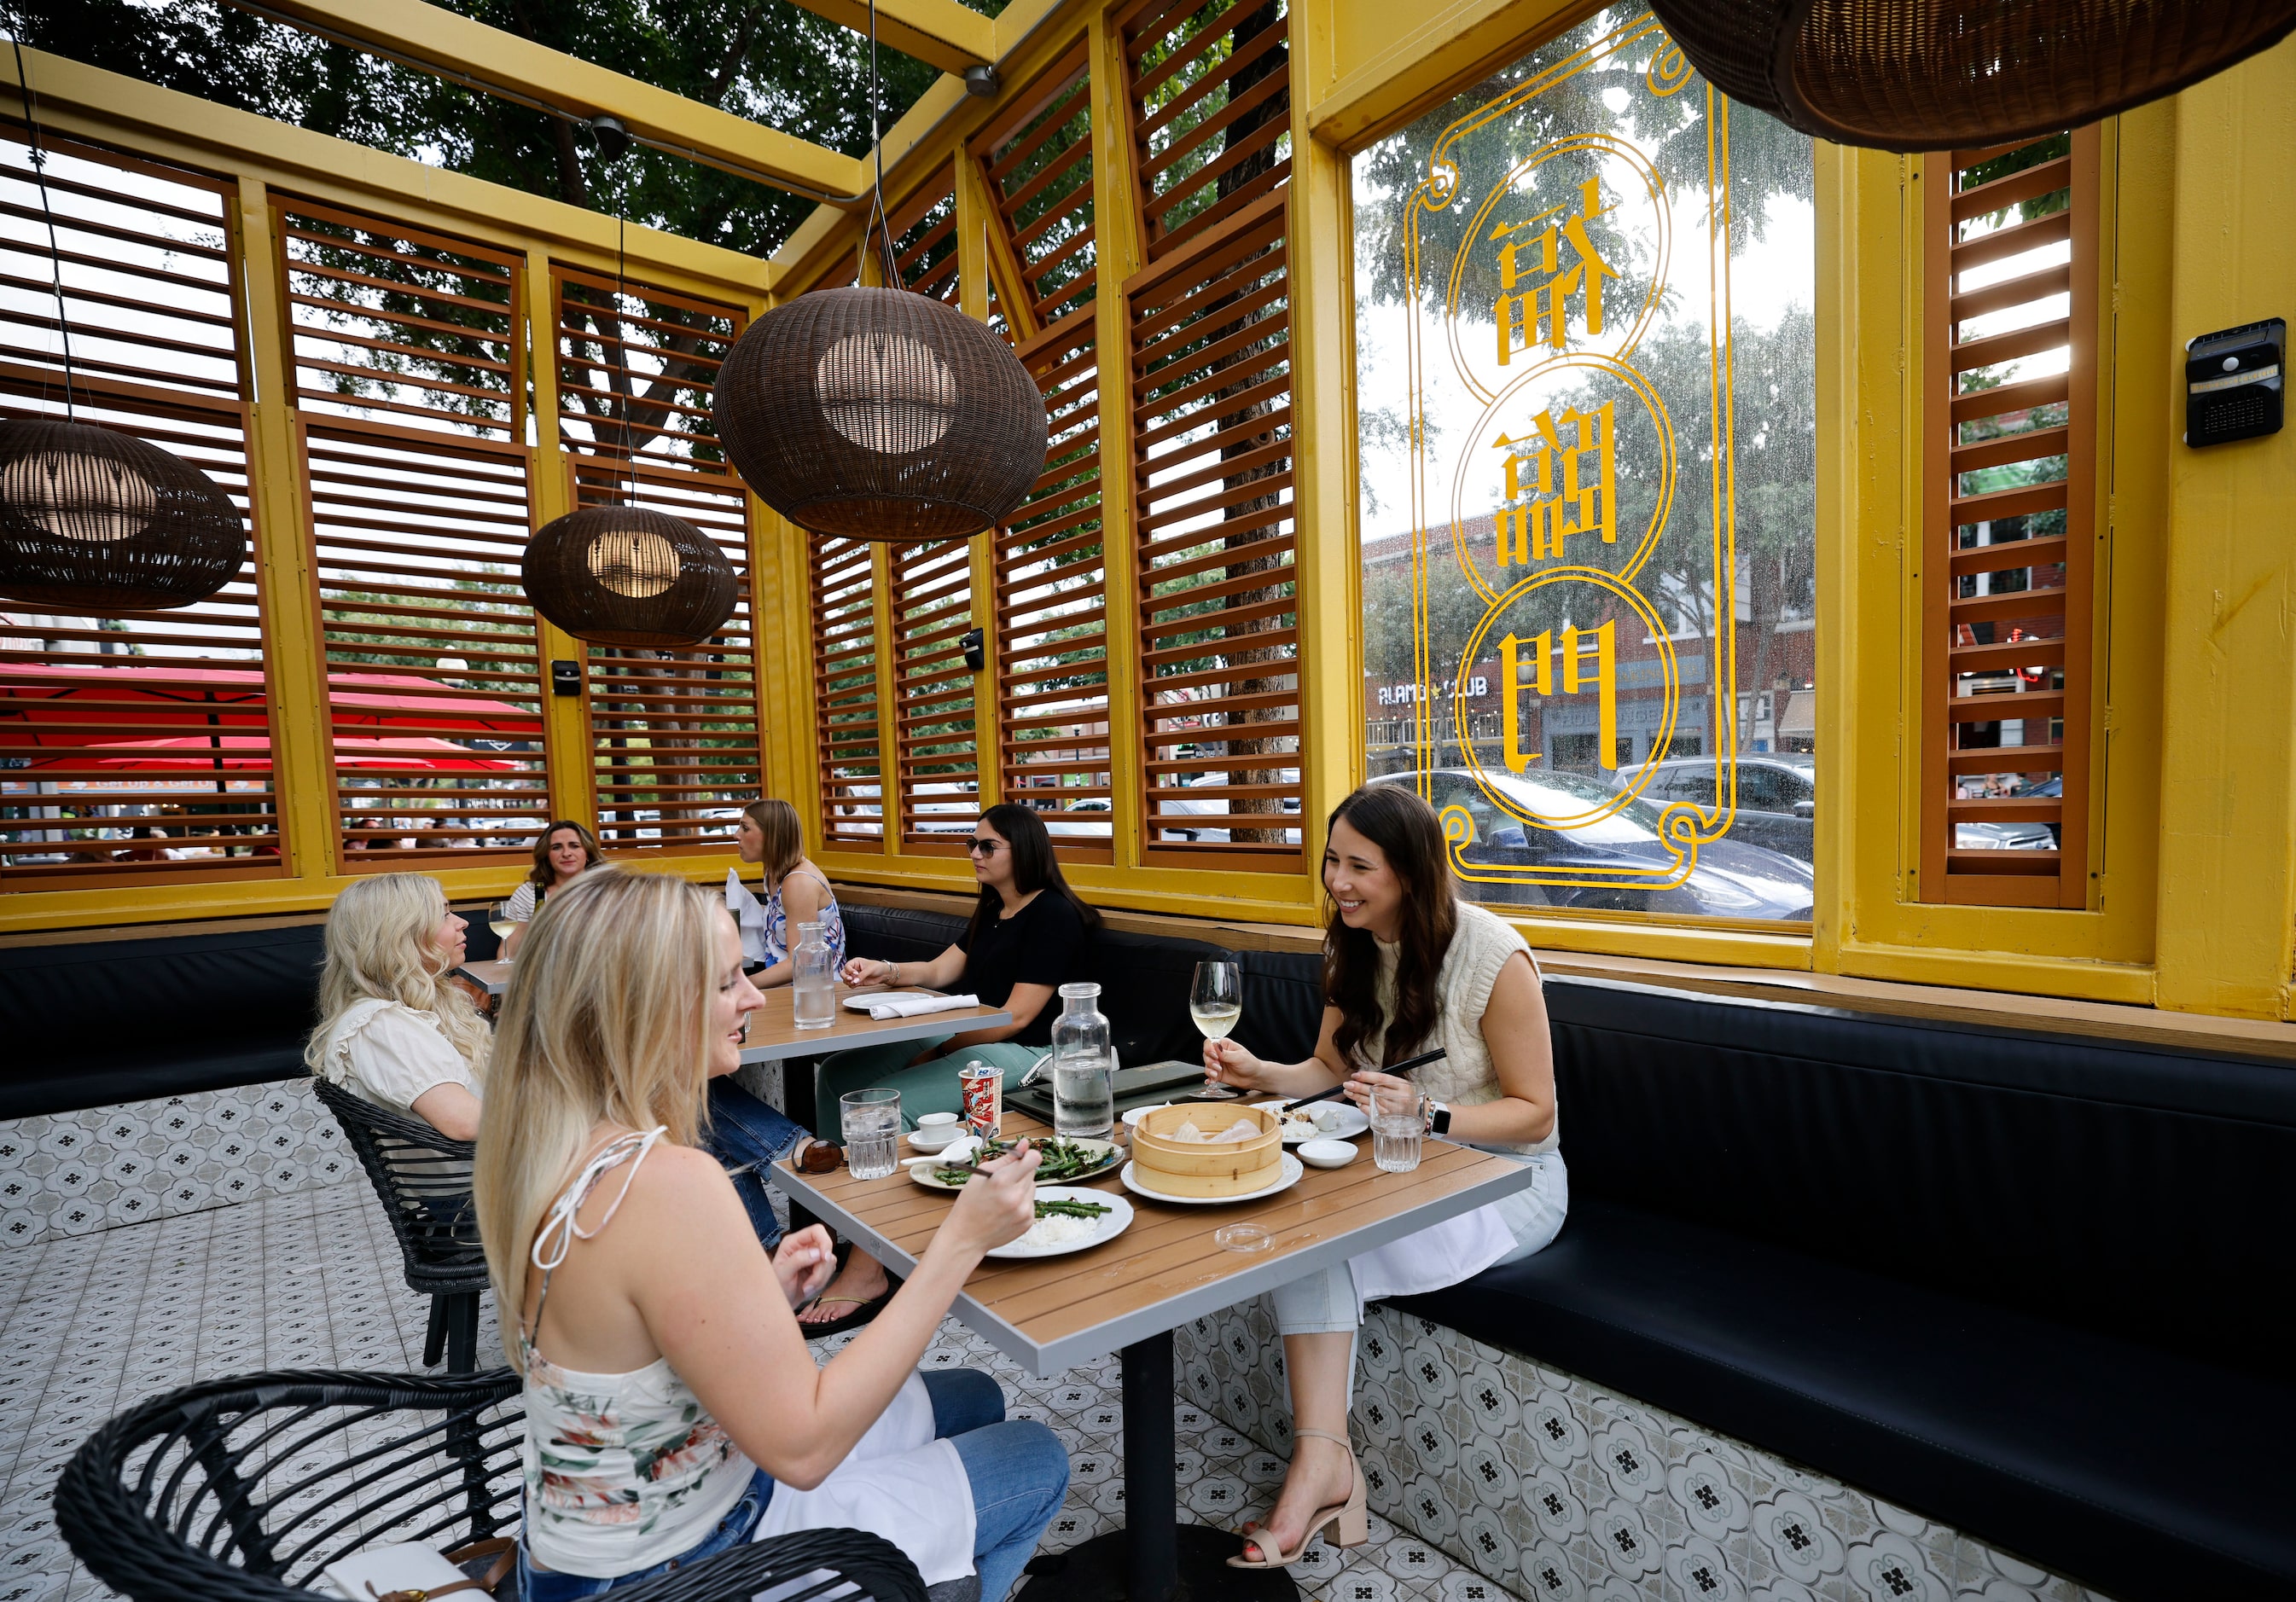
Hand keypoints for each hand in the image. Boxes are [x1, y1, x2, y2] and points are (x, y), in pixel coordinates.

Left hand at [770, 1224, 836, 1308]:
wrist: (780, 1301)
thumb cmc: (777, 1286)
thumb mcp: (783, 1273)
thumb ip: (798, 1260)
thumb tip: (816, 1252)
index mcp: (793, 1242)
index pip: (816, 1231)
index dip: (824, 1242)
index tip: (824, 1257)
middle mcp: (805, 1247)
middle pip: (826, 1248)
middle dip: (821, 1269)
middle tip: (810, 1282)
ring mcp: (813, 1257)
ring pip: (830, 1261)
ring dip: (820, 1278)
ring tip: (807, 1286)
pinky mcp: (819, 1267)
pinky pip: (830, 1271)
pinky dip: (822, 1281)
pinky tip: (810, 1286)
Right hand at [840, 957, 891, 985]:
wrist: (883, 974)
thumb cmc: (878, 967)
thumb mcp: (870, 969)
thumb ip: (862, 975)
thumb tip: (855, 981)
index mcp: (855, 962)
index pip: (847, 966)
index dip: (849, 970)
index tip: (855, 973)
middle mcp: (853, 969)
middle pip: (843, 973)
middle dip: (846, 977)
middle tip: (851, 979)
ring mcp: (855, 976)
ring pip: (845, 980)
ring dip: (848, 982)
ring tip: (855, 982)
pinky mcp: (857, 982)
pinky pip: (850, 985)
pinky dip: (852, 986)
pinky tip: (856, 984)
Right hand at [942, 1139, 1039, 1254]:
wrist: (967, 1237)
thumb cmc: (970, 1205)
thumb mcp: (980, 1175)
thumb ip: (1005, 1158)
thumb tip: (1024, 1144)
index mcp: (1003, 1182)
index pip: (1033, 1159)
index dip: (1029, 1155)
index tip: (1023, 1157)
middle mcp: (1017, 1197)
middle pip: (1033, 1171)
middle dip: (1021, 1171)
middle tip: (1005, 1180)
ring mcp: (1024, 1211)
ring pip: (1033, 1186)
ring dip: (1022, 1187)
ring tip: (1003, 1197)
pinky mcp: (1028, 1221)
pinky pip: (1031, 1202)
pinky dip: (1022, 1201)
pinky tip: (1007, 1208)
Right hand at [1203, 1038, 1269, 1091]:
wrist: (1255, 1077)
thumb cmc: (1250, 1064)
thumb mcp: (1238, 1057)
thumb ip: (1225, 1053)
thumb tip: (1215, 1046)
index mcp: (1224, 1045)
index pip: (1210, 1043)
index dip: (1209, 1049)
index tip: (1214, 1056)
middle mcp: (1219, 1054)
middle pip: (1206, 1054)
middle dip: (1210, 1061)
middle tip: (1218, 1066)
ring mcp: (1218, 1064)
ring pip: (1206, 1065)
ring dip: (1210, 1070)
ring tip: (1217, 1074)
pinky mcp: (1218, 1074)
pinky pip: (1209, 1075)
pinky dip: (1209, 1078)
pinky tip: (1211, 1080)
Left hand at [1343, 1070, 1416, 1118]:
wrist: (1421, 1113)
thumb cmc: (1409, 1097)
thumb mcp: (1402, 1085)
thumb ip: (1386, 1082)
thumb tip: (1364, 1079)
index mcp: (1403, 1085)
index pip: (1382, 1078)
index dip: (1367, 1076)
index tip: (1355, 1075)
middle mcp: (1399, 1097)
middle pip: (1375, 1090)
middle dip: (1359, 1087)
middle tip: (1348, 1084)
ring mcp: (1395, 1110)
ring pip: (1373, 1102)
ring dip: (1358, 1097)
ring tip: (1349, 1092)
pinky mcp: (1390, 1119)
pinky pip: (1374, 1113)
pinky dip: (1365, 1108)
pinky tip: (1358, 1103)